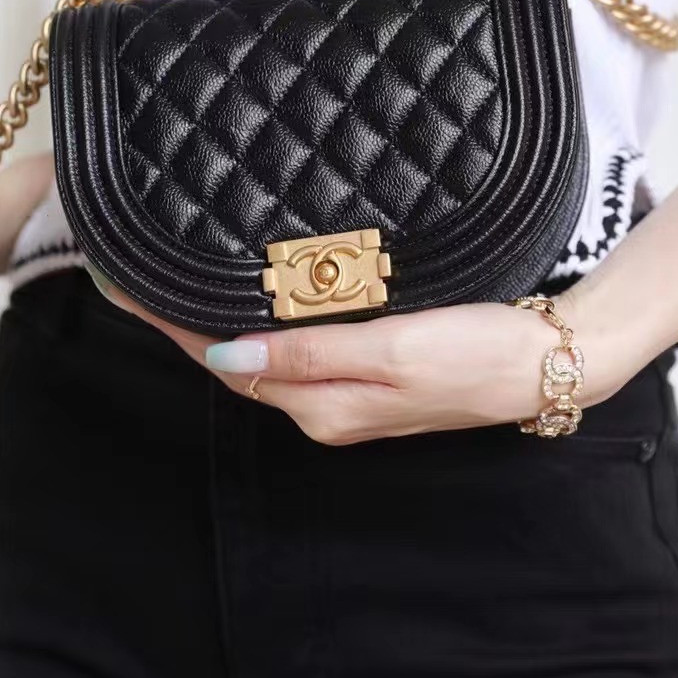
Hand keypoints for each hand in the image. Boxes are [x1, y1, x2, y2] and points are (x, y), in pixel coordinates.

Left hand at [86, 265, 644, 445]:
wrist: (554, 362)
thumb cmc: (479, 354)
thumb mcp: (392, 353)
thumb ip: (310, 356)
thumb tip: (227, 360)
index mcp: (323, 406)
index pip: (225, 364)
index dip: (172, 326)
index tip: (123, 283)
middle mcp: (326, 407)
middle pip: (236, 363)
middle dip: (183, 322)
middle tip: (134, 270)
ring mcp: (350, 394)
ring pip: (265, 356)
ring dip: (220, 320)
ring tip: (178, 276)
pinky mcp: (373, 372)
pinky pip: (299, 349)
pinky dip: (265, 322)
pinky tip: (258, 293)